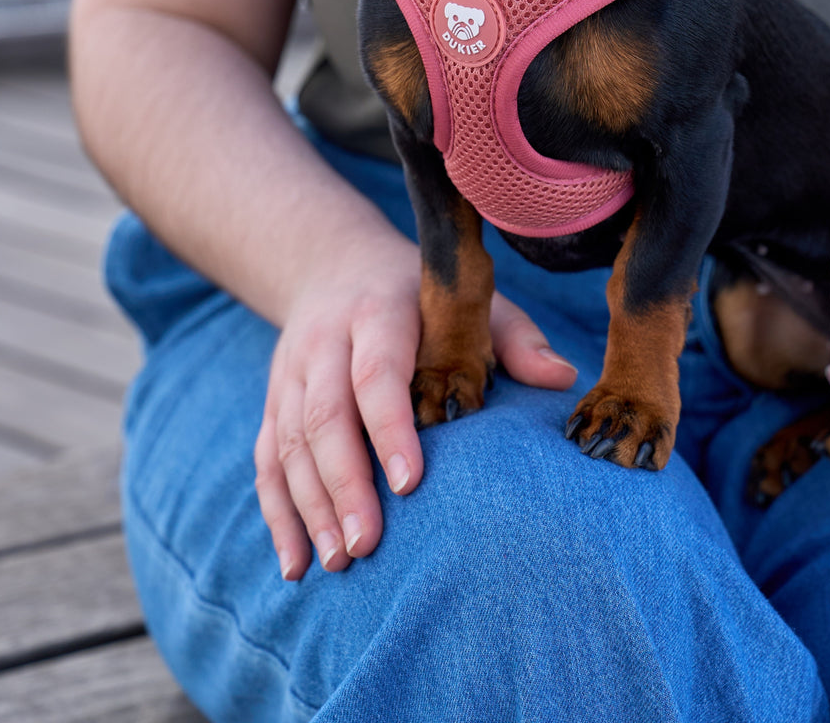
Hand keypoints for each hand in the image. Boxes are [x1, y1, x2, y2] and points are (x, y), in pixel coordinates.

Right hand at [254, 231, 577, 580]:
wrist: (335, 264)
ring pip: (289, 444)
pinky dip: (279, 515)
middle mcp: (324, 342)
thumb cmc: (419, 295)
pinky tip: (297, 564)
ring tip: (339, 564)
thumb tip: (562, 378)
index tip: (412, 483)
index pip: (377, 373)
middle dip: (344, 484)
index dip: (390, 427)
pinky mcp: (274, 401)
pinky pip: (267, 461)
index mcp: (376, 313)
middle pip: (325, 417)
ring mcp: (290, 373)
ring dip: (311, 508)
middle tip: (367, 545)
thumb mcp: (465, 297)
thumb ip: (513, 335)